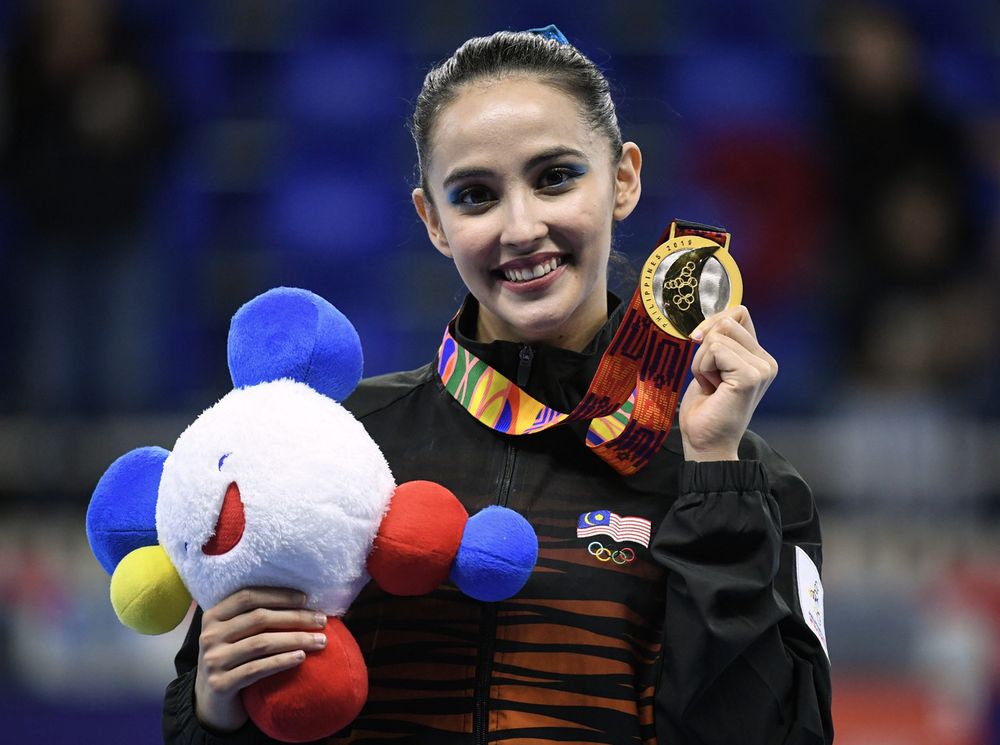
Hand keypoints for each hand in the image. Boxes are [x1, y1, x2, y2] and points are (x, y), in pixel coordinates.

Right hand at [195, 587, 328, 732]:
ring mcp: (213, 661)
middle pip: (259, 618)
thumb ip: (254, 617)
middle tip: (321, 620)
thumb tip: (302, 600)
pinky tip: (301, 657)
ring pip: (261, 643)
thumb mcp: (235, 634)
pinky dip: (282, 661)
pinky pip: (257, 669)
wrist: (212, 702)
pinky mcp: (220, 685)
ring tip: (320, 640)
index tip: (306, 599)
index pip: (247, 597)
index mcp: (213, 616)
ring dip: (295, 639)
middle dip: (295, 617)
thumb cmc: (233, 659)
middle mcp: (209, 636)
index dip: (278, 595)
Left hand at [678, 306, 776, 461]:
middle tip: (708, 377)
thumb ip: (718, 342)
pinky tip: (711, 388)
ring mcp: (761, 368)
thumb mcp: (711, 366)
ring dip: (701, 361)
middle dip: (705, 346)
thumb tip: (711, 320)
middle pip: (727, 321)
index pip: (739, 313)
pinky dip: (702, 368)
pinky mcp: (750, 376)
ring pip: (717, 336)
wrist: (705, 444)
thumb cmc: (705, 409)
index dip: (713, 323)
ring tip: (710, 385)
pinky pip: (714, 350)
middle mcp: (766, 361)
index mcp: (759, 357)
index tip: (701, 345)